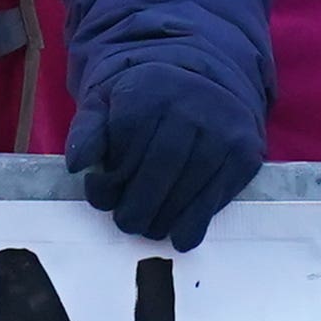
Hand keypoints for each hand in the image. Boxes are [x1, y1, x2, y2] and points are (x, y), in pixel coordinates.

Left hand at [68, 65, 261, 252]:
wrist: (208, 84)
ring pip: (186, 187)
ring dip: (162, 219)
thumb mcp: (108, 101)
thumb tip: (77, 164)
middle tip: (126, 222)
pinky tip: (178, 236)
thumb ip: (87, 130)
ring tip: (149, 227)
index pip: (125, 146)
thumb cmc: (147, 101)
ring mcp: (221, 129)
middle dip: (136, 206)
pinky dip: (194, 223)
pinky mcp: (243, 153)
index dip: (109, 180)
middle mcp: (190, 103)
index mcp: (150, 87)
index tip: (102, 194)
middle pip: (158, 169)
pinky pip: (215, 197)